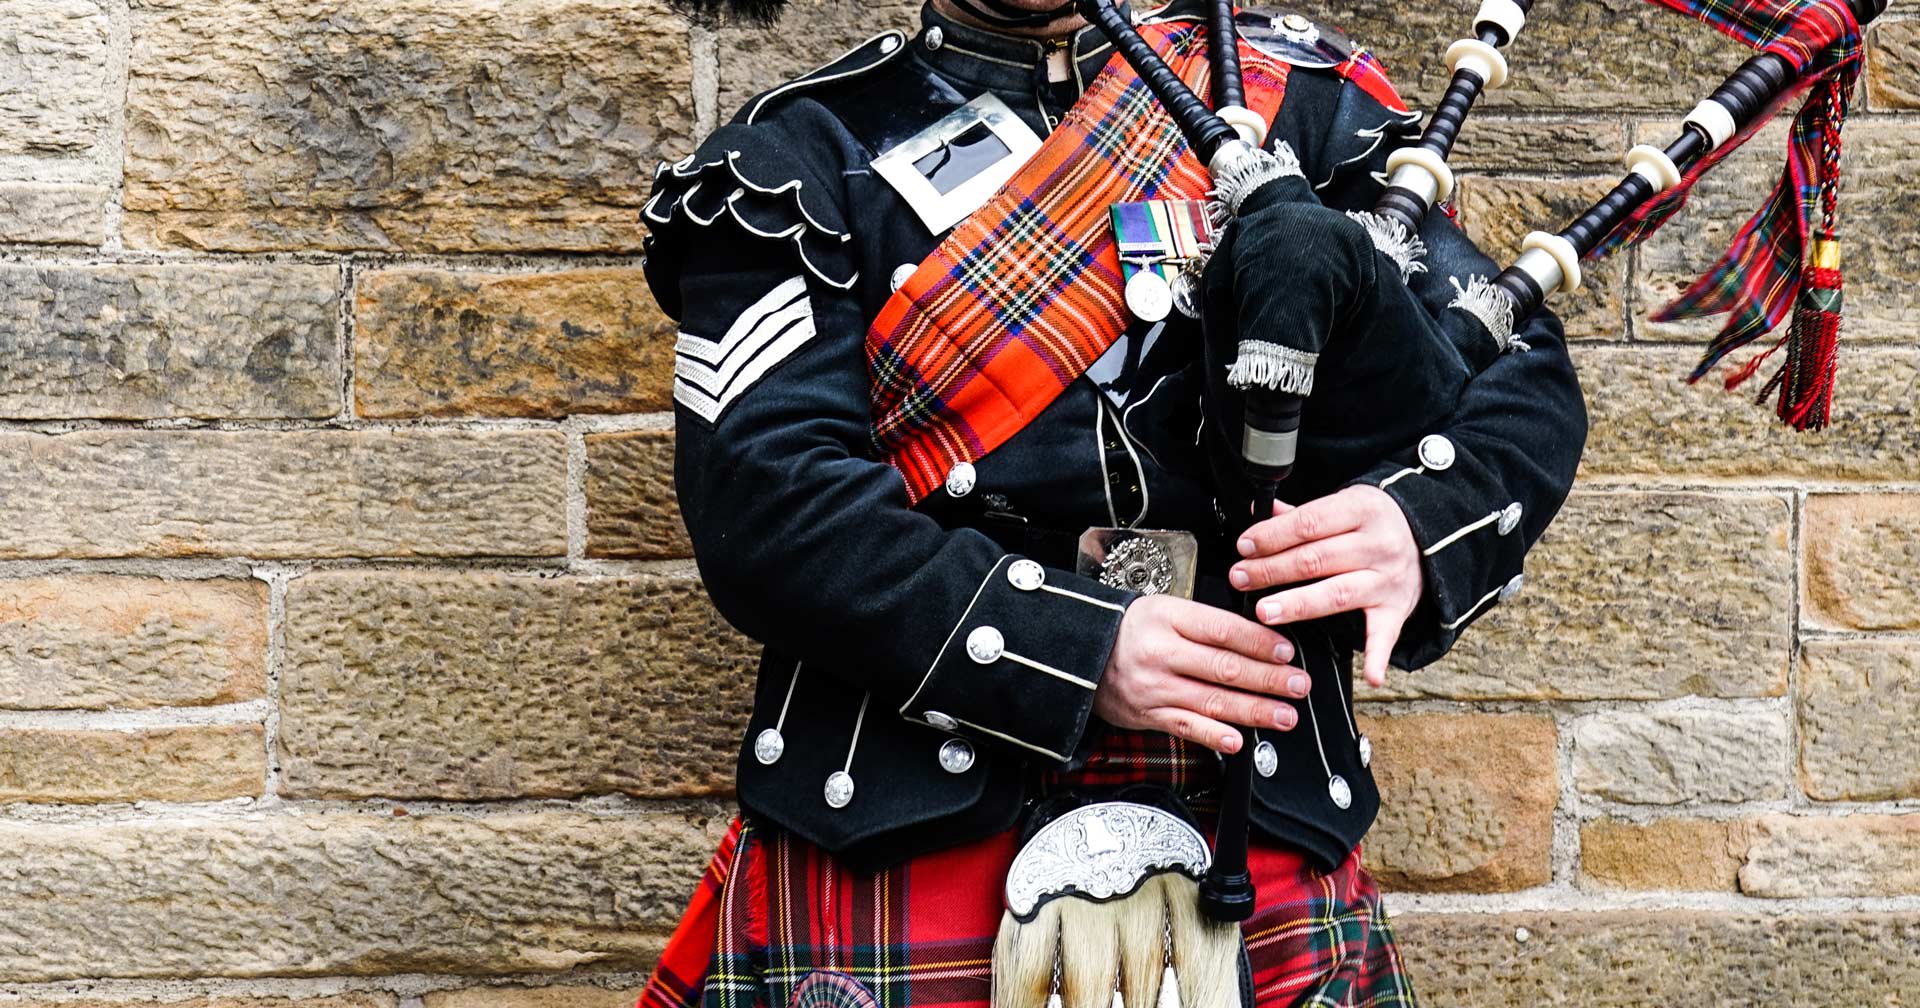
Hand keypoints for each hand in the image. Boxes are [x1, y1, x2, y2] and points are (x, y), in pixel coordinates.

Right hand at [1094, 594, 1310, 754]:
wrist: (1079, 655)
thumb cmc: (1129, 630)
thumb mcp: (1164, 609)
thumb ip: (1206, 624)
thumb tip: (1259, 640)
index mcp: (1168, 618)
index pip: (1222, 630)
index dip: (1258, 642)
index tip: (1286, 652)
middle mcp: (1161, 653)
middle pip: (1223, 667)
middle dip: (1268, 679)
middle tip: (1298, 685)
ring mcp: (1154, 687)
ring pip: (1211, 701)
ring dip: (1253, 711)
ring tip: (1284, 715)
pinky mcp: (1148, 715)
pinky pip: (1185, 728)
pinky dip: (1213, 736)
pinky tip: (1237, 742)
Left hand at [1228, 485, 1422, 688]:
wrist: (1428, 541)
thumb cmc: (1371, 523)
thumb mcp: (1343, 506)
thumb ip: (1301, 514)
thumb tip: (1258, 508)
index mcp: (1361, 509)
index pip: (1309, 523)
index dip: (1273, 535)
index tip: (1244, 547)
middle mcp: (1378, 544)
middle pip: (1316, 559)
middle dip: (1272, 570)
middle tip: (1240, 579)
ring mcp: (1388, 579)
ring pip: (1337, 593)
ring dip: (1298, 604)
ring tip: (1264, 612)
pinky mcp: (1396, 609)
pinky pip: (1386, 634)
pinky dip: (1378, 656)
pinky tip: (1370, 677)